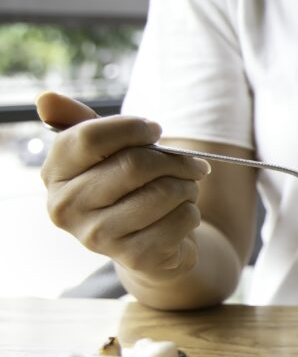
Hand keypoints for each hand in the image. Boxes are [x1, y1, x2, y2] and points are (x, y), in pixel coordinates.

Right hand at [37, 92, 211, 276]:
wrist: (150, 246)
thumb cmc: (128, 189)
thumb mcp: (104, 154)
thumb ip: (81, 123)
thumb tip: (46, 99)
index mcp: (55, 174)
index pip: (89, 138)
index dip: (131, 128)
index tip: (155, 130)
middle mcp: (67, 208)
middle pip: (133, 165)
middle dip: (174, 160)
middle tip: (193, 163)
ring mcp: (99, 236)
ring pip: (164, 192)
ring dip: (188, 186)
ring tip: (186, 189)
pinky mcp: (134, 257)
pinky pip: (182, 219)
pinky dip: (192, 212)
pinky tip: (182, 216)